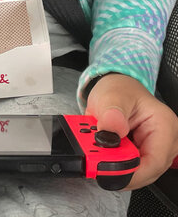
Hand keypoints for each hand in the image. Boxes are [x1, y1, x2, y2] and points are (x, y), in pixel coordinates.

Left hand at [85, 73, 177, 189]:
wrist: (115, 89)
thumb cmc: (118, 90)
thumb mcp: (111, 96)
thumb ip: (111, 114)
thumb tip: (112, 130)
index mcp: (164, 125)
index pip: (154, 161)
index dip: (130, 171)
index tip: (106, 170)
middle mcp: (166, 140)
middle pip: (146, 170)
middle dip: (119, 168)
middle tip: (95, 159)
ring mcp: (156, 149)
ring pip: (137, 172)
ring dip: (115, 164)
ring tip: (98, 148)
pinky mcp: (144, 154)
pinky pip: (130, 166)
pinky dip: (114, 162)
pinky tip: (105, 150)